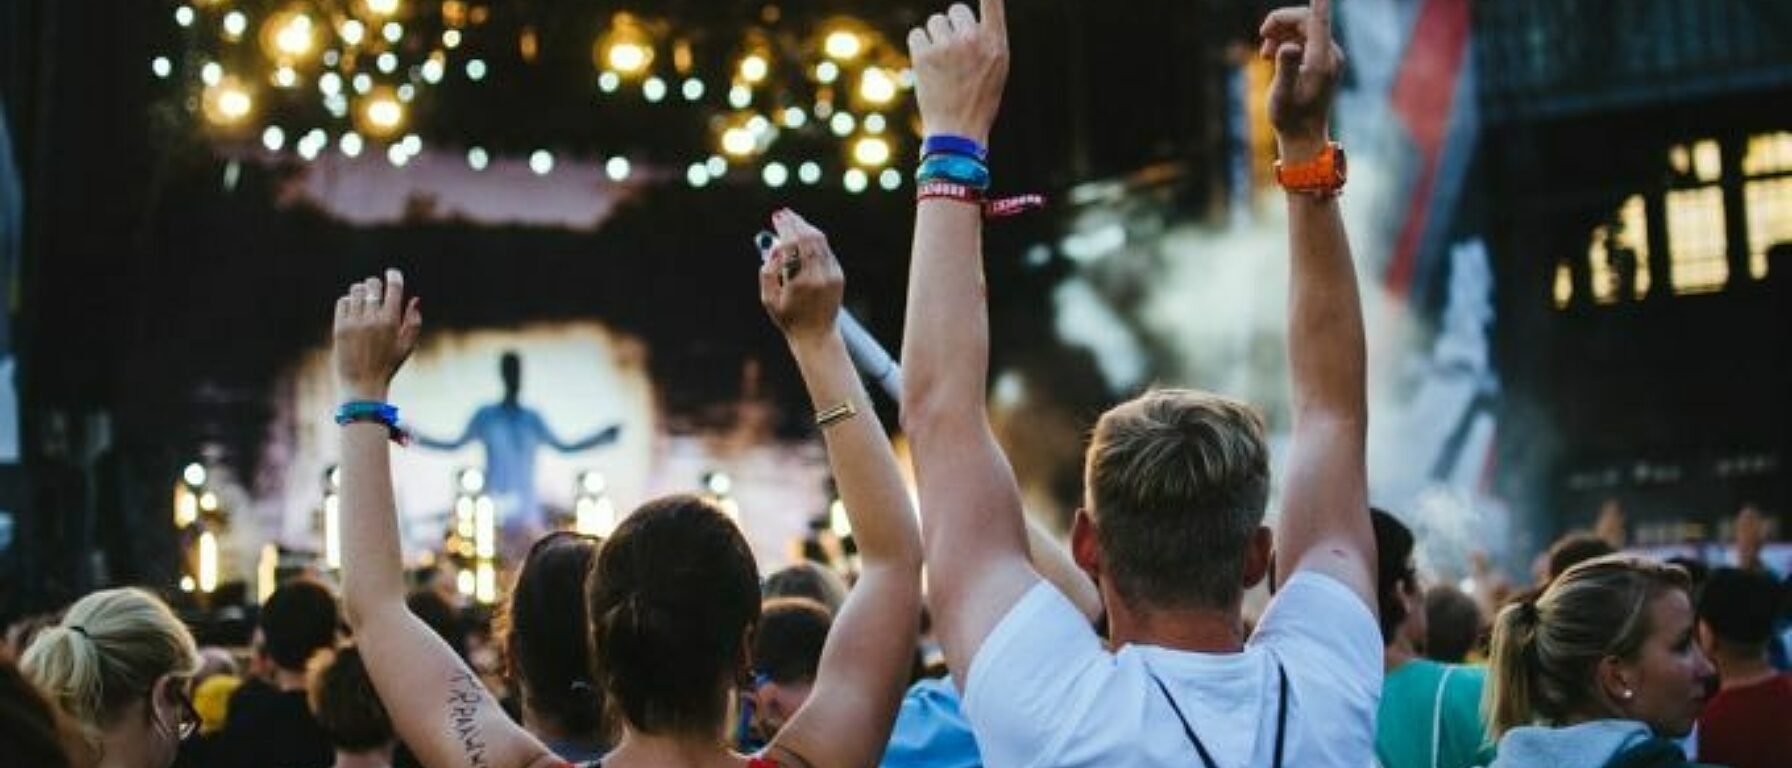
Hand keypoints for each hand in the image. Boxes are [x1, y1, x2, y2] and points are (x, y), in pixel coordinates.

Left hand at [333, 269, 421, 401]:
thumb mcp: (407, 346)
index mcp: (392, 322)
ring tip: (363, 302)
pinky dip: (348, 302)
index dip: (393, 276)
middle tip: (376, 290)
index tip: (392, 273)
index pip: (393, 287)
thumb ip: (414, 321)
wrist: (362, 385)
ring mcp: (354, 322)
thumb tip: (415, 299)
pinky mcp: (339, 327)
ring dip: (362, 292)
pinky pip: (343, 302)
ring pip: (356, 290)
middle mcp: (373, 319)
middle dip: (376, 284)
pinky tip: (353, 312)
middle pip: (373, 284)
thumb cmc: (387, 366)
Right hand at [759, 210, 843, 344]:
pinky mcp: (838, 276)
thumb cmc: (789, 319)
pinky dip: (815, 240)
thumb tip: (772, 249)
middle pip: (808, 238)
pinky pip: (826, 251)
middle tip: (783, 213)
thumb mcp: (769, 299)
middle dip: (794, 222)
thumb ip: (767, 273)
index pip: (792, 245)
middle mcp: (818, 276)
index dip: (784, 228)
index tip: (776, 217)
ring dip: (806, 227)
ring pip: (820, 241)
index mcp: (799, 282)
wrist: (817, 335)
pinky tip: (805, 234)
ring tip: (793, 220)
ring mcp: (831, 275)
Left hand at [907, 0, 1008, 144]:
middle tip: (954, 56)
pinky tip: (927, 68)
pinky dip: (919, 48)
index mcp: (996, 42)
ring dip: (934, 39)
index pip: (991, 1)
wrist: (957, 131)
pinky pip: (917, 35)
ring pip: (934, 23)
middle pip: (955, 11)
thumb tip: (965, 16)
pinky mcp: (924, 55)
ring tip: (942, 66)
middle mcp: (973, 39)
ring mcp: (948, 46)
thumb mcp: (997, 68)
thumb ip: (987, 38)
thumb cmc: (979, 100)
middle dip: (951, 28)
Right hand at [1259, 0, 1342, 157]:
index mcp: (1321, 61)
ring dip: (1281, 32)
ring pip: (1305, 27)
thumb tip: (1288, 46)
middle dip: (1281, 22)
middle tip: (1261, 35)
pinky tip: (1272, 56)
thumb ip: (1285, 68)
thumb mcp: (1282, 95)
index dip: (1318, 4)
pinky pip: (1306, 38)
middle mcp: (1330, 55)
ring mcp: (1329, 57)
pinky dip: (1287, 40)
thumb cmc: (1290, 118)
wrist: (1303, 136)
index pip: (1319, 22)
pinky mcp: (1324, 61)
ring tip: (1264, 52)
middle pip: (1307, 20)